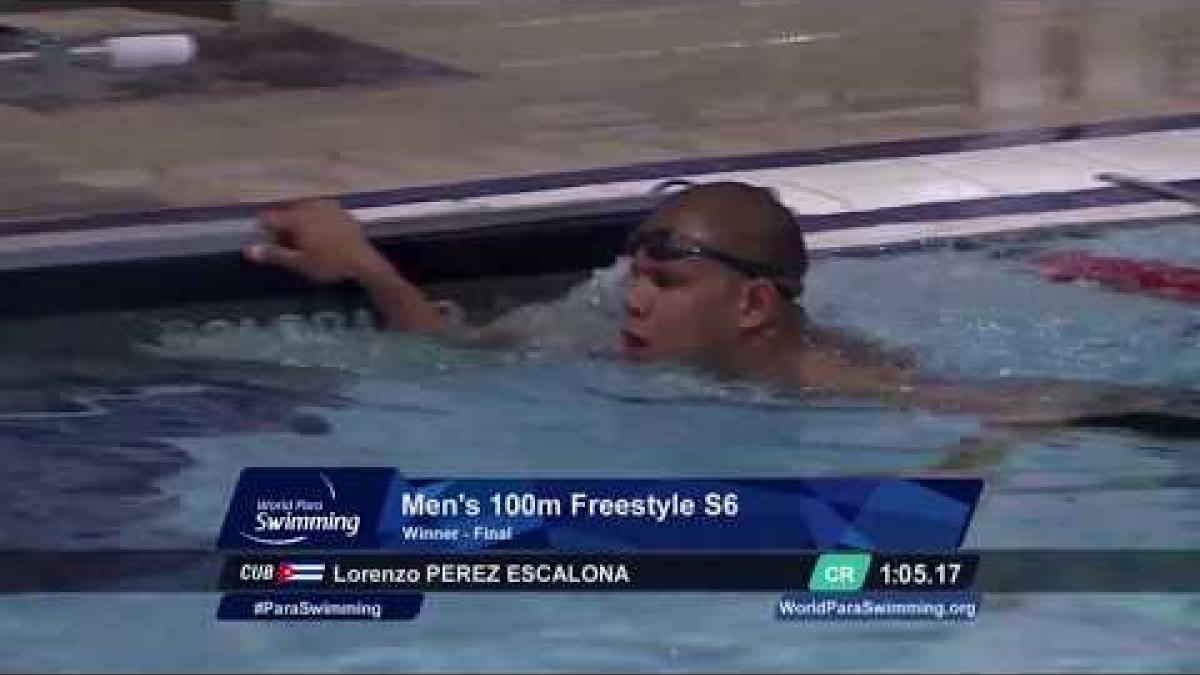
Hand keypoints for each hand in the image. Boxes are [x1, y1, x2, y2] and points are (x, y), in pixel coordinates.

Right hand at [243, 199, 389, 282]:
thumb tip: (248, 250)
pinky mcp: (339, 208)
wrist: (364, 260)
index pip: (268, 217)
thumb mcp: (299, 263)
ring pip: (302, 210)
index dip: (265, 230)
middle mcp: (309, 205)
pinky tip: (322, 236)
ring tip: (307, 242)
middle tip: (291, 246)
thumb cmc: (329, 264)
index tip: (272, 243)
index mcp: (296, 217)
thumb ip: (273, 254)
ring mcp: (326, 205)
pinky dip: (315, 220)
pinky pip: (318, 211)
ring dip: (299, 222)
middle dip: (283, 227)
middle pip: (286, 212)